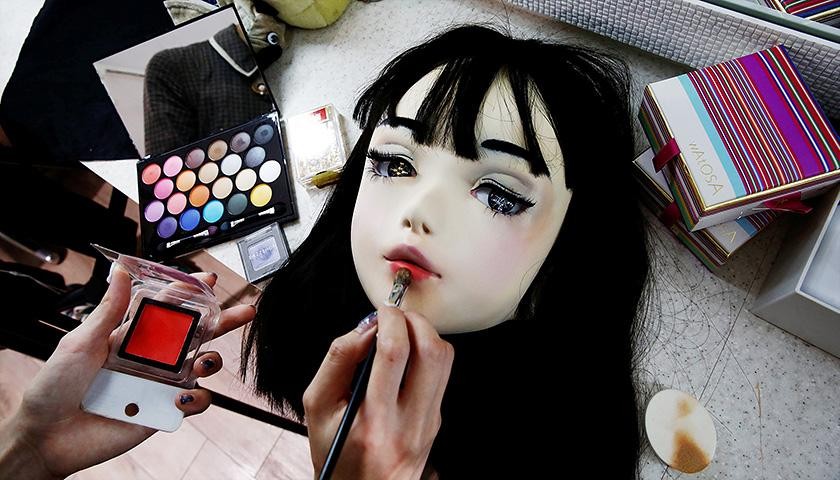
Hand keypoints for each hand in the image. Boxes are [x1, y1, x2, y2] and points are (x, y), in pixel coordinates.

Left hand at [0, 267, 255, 478]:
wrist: (46, 436)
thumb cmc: (54, 387)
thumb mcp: (80, 342)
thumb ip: (109, 310)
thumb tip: (121, 271)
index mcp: (131, 336)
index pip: (168, 308)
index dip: (190, 293)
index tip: (208, 280)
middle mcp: (151, 358)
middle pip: (196, 335)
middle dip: (224, 322)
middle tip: (247, 311)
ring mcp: (159, 385)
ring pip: (200, 367)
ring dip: (211, 361)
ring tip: (204, 363)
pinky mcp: (163, 412)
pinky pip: (193, 403)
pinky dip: (196, 398)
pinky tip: (181, 396)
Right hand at [304, 306, 453, 479]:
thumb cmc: (335, 452)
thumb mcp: (318, 407)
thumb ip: (338, 360)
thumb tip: (365, 326)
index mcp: (374, 421)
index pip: (394, 353)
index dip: (390, 320)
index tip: (380, 312)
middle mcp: (408, 422)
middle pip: (430, 351)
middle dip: (414, 320)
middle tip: (395, 317)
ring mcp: (428, 423)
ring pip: (444, 360)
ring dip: (425, 333)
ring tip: (402, 331)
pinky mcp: (436, 420)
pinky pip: (442, 375)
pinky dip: (427, 353)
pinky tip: (408, 355)